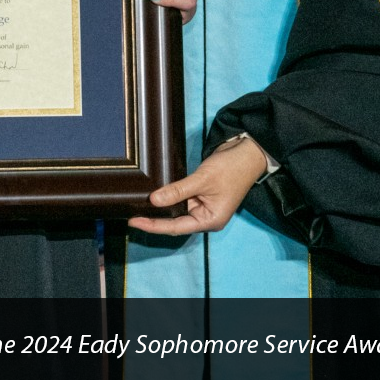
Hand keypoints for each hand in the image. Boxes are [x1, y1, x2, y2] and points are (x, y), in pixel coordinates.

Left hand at [128, 134, 265, 235]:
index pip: (176, 227)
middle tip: (130, 212)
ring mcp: (203, 206)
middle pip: (175, 221)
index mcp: (210, 220)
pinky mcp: (201, 195)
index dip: (154, 226)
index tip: (134, 222)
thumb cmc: (231, 168)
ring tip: (137, 205)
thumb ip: (178, 190)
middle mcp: (206, 217)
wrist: (248, 152)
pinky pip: (181, 199)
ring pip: (176, 210)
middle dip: (154, 218)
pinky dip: (169, 196)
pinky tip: (154, 194)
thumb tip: (153, 200)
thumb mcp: (202, 179)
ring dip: (160, 207)